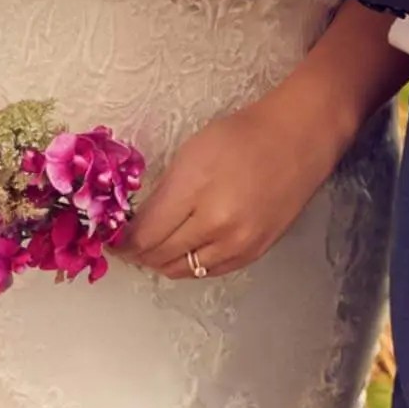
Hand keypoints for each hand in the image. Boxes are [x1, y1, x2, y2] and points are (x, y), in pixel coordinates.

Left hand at [120, 91, 344, 279]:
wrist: (297, 139)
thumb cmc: (241, 135)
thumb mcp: (192, 152)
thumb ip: (164, 192)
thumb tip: (138, 223)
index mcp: (195, 190)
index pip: (145, 234)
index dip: (122, 241)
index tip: (111, 238)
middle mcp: (216, 224)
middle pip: (160, 256)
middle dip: (138, 253)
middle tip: (128, 245)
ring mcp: (238, 243)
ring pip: (184, 270)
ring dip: (162, 262)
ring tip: (153, 249)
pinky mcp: (254, 253)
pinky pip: (210, 272)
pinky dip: (190, 265)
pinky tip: (183, 251)